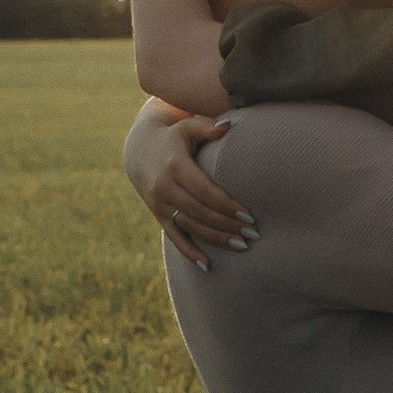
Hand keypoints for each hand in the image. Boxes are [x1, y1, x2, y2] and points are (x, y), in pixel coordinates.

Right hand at [122, 102, 255, 270]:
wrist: (139, 150)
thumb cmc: (174, 136)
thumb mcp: (187, 127)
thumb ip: (208, 128)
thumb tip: (228, 126)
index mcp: (175, 166)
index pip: (205, 191)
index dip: (227, 206)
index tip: (249, 216)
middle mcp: (165, 188)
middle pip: (201, 213)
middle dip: (228, 225)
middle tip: (254, 235)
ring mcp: (160, 204)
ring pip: (191, 227)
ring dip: (217, 239)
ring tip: (242, 246)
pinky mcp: (159, 216)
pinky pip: (175, 238)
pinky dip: (190, 253)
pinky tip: (208, 266)